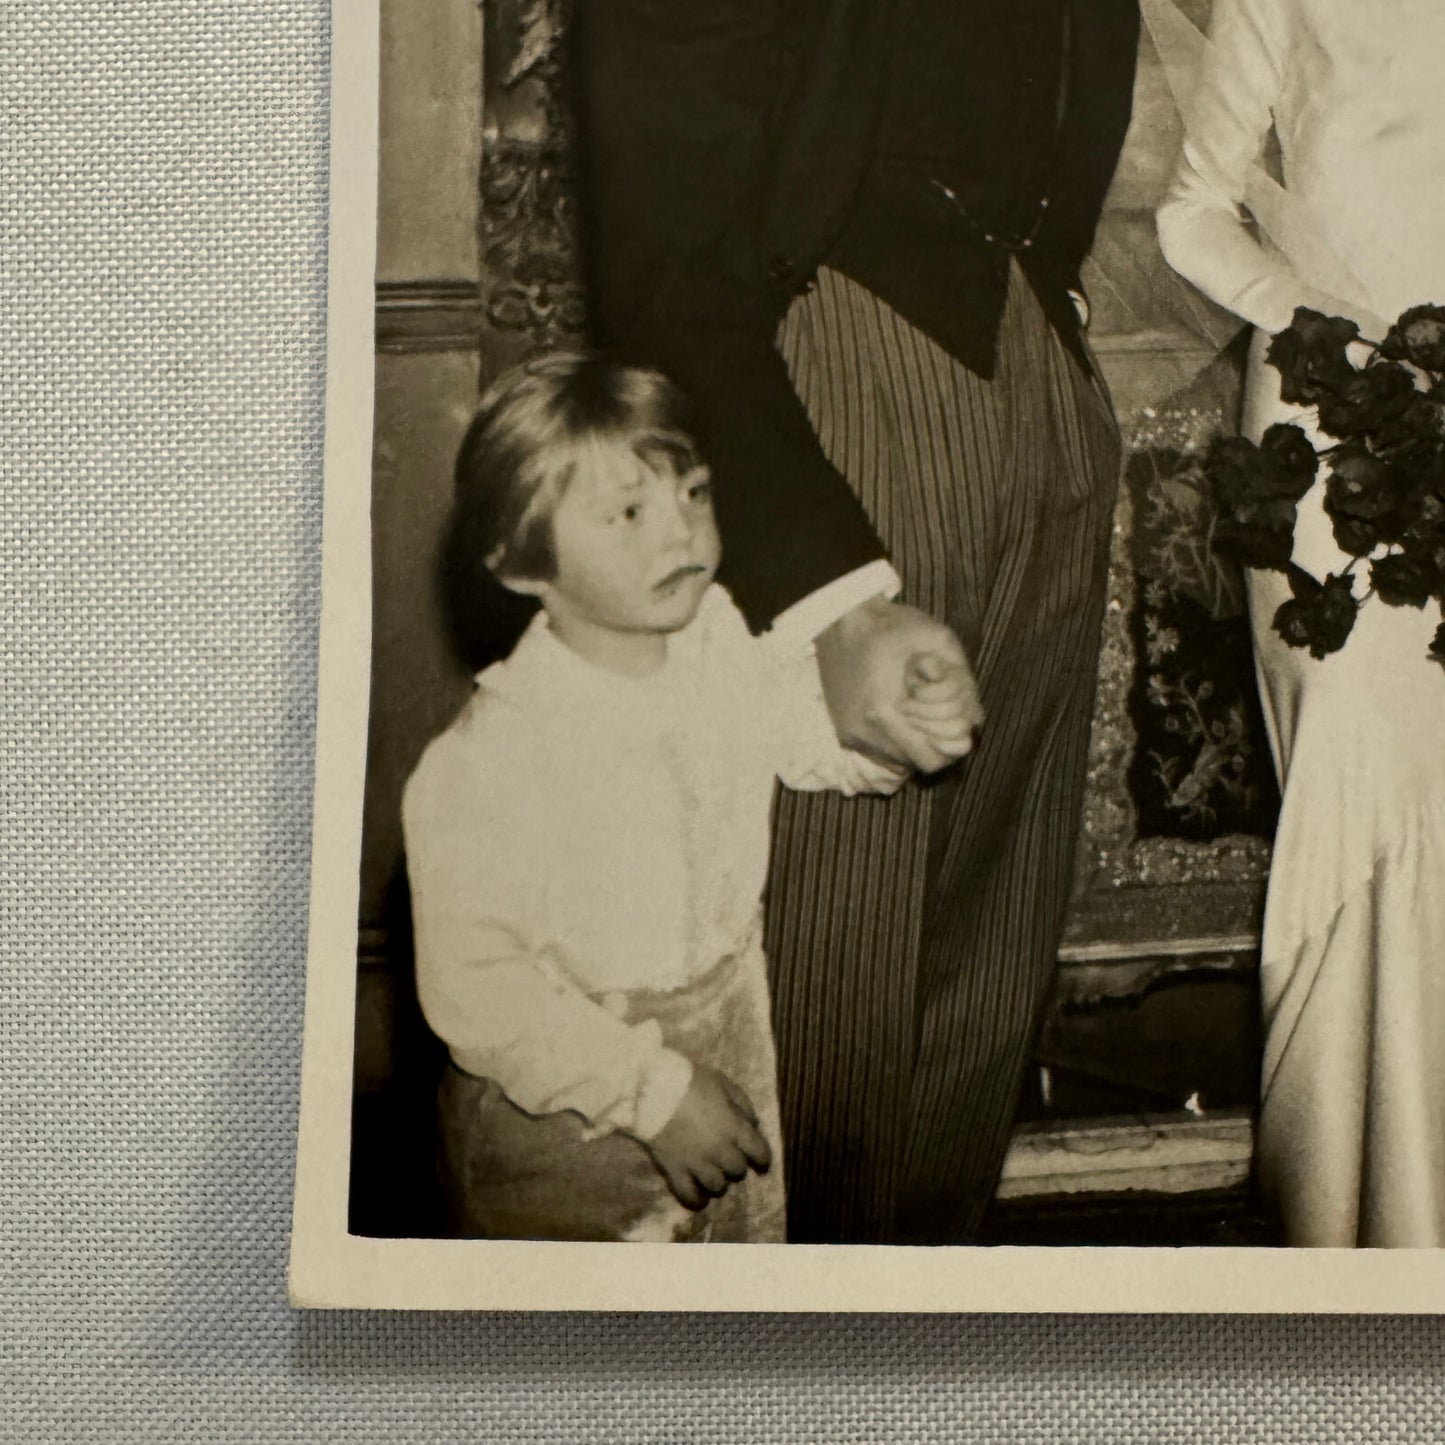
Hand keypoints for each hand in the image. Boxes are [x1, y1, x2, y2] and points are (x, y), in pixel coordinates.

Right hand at [644, 1065, 771, 1210]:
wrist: (652, 1091)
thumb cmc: (690, 1082)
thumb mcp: (722, 1083)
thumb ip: (742, 1104)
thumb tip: (753, 1124)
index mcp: (734, 1128)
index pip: (759, 1152)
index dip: (762, 1157)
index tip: (760, 1160)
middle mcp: (720, 1151)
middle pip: (738, 1170)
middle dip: (736, 1164)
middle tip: (728, 1158)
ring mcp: (697, 1164)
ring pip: (717, 1186)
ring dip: (719, 1181)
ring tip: (712, 1173)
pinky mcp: (675, 1171)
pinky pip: (689, 1196)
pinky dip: (697, 1199)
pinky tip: (700, 1196)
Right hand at [815, 596, 982, 772]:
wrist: (838, 617)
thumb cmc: (891, 626)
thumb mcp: (938, 640)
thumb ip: (963, 681)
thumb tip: (975, 719)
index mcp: (885, 712)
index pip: (931, 759)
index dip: (951, 746)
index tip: (956, 726)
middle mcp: (865, 732)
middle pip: (917, 765)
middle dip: (935, 747)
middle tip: (942, 723)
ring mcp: (851, 735)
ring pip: (898, 762)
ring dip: (913, 746)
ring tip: (918, 716)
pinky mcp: (843, 732)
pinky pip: (878, 754)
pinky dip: (894, 743)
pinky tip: (899, 718)